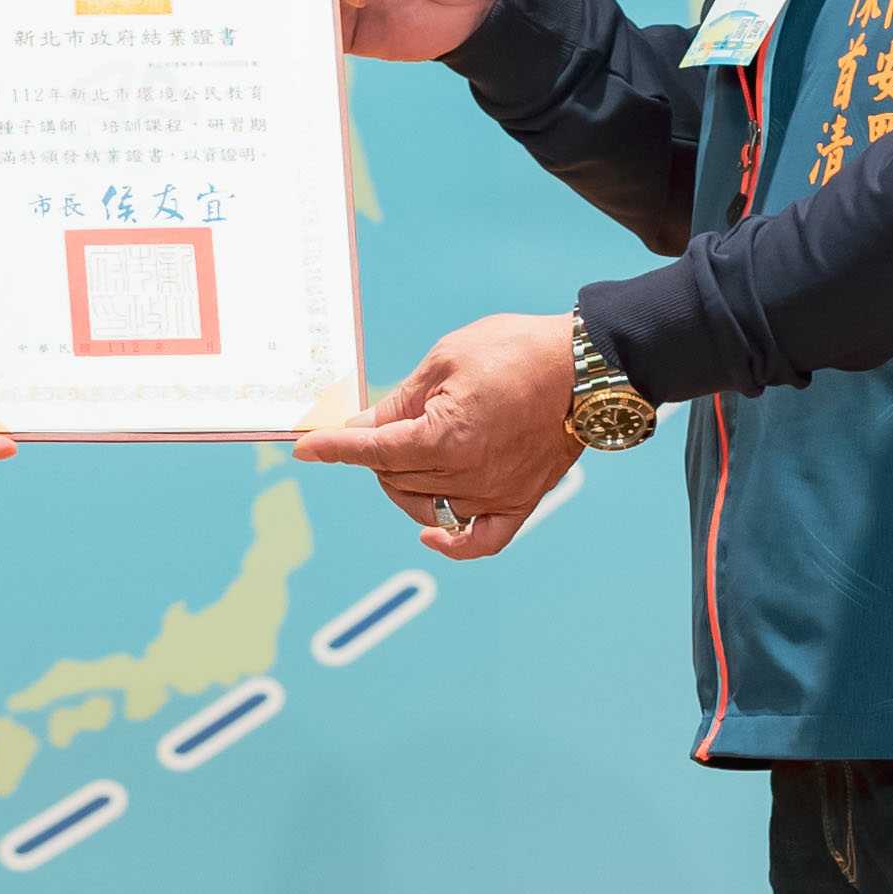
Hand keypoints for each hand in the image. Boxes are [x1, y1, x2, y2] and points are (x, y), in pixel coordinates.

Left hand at [293, 312, 580, 558]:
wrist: (586, 365)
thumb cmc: (515, 351)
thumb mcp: (445, 360)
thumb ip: (399, 402)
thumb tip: (362, 426)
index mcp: (443, 437)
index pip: (372, 450)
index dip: (335, 448)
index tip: (306, 449)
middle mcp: (467, 475)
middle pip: (393, 477)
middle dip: (374, 453)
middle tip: (380, 422)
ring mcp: (495, 494)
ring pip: (424, 503)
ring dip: (405, 480)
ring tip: (412, 448)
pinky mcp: (521, 502)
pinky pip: (479, 540)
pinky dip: (451, 542)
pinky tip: (430, 532)